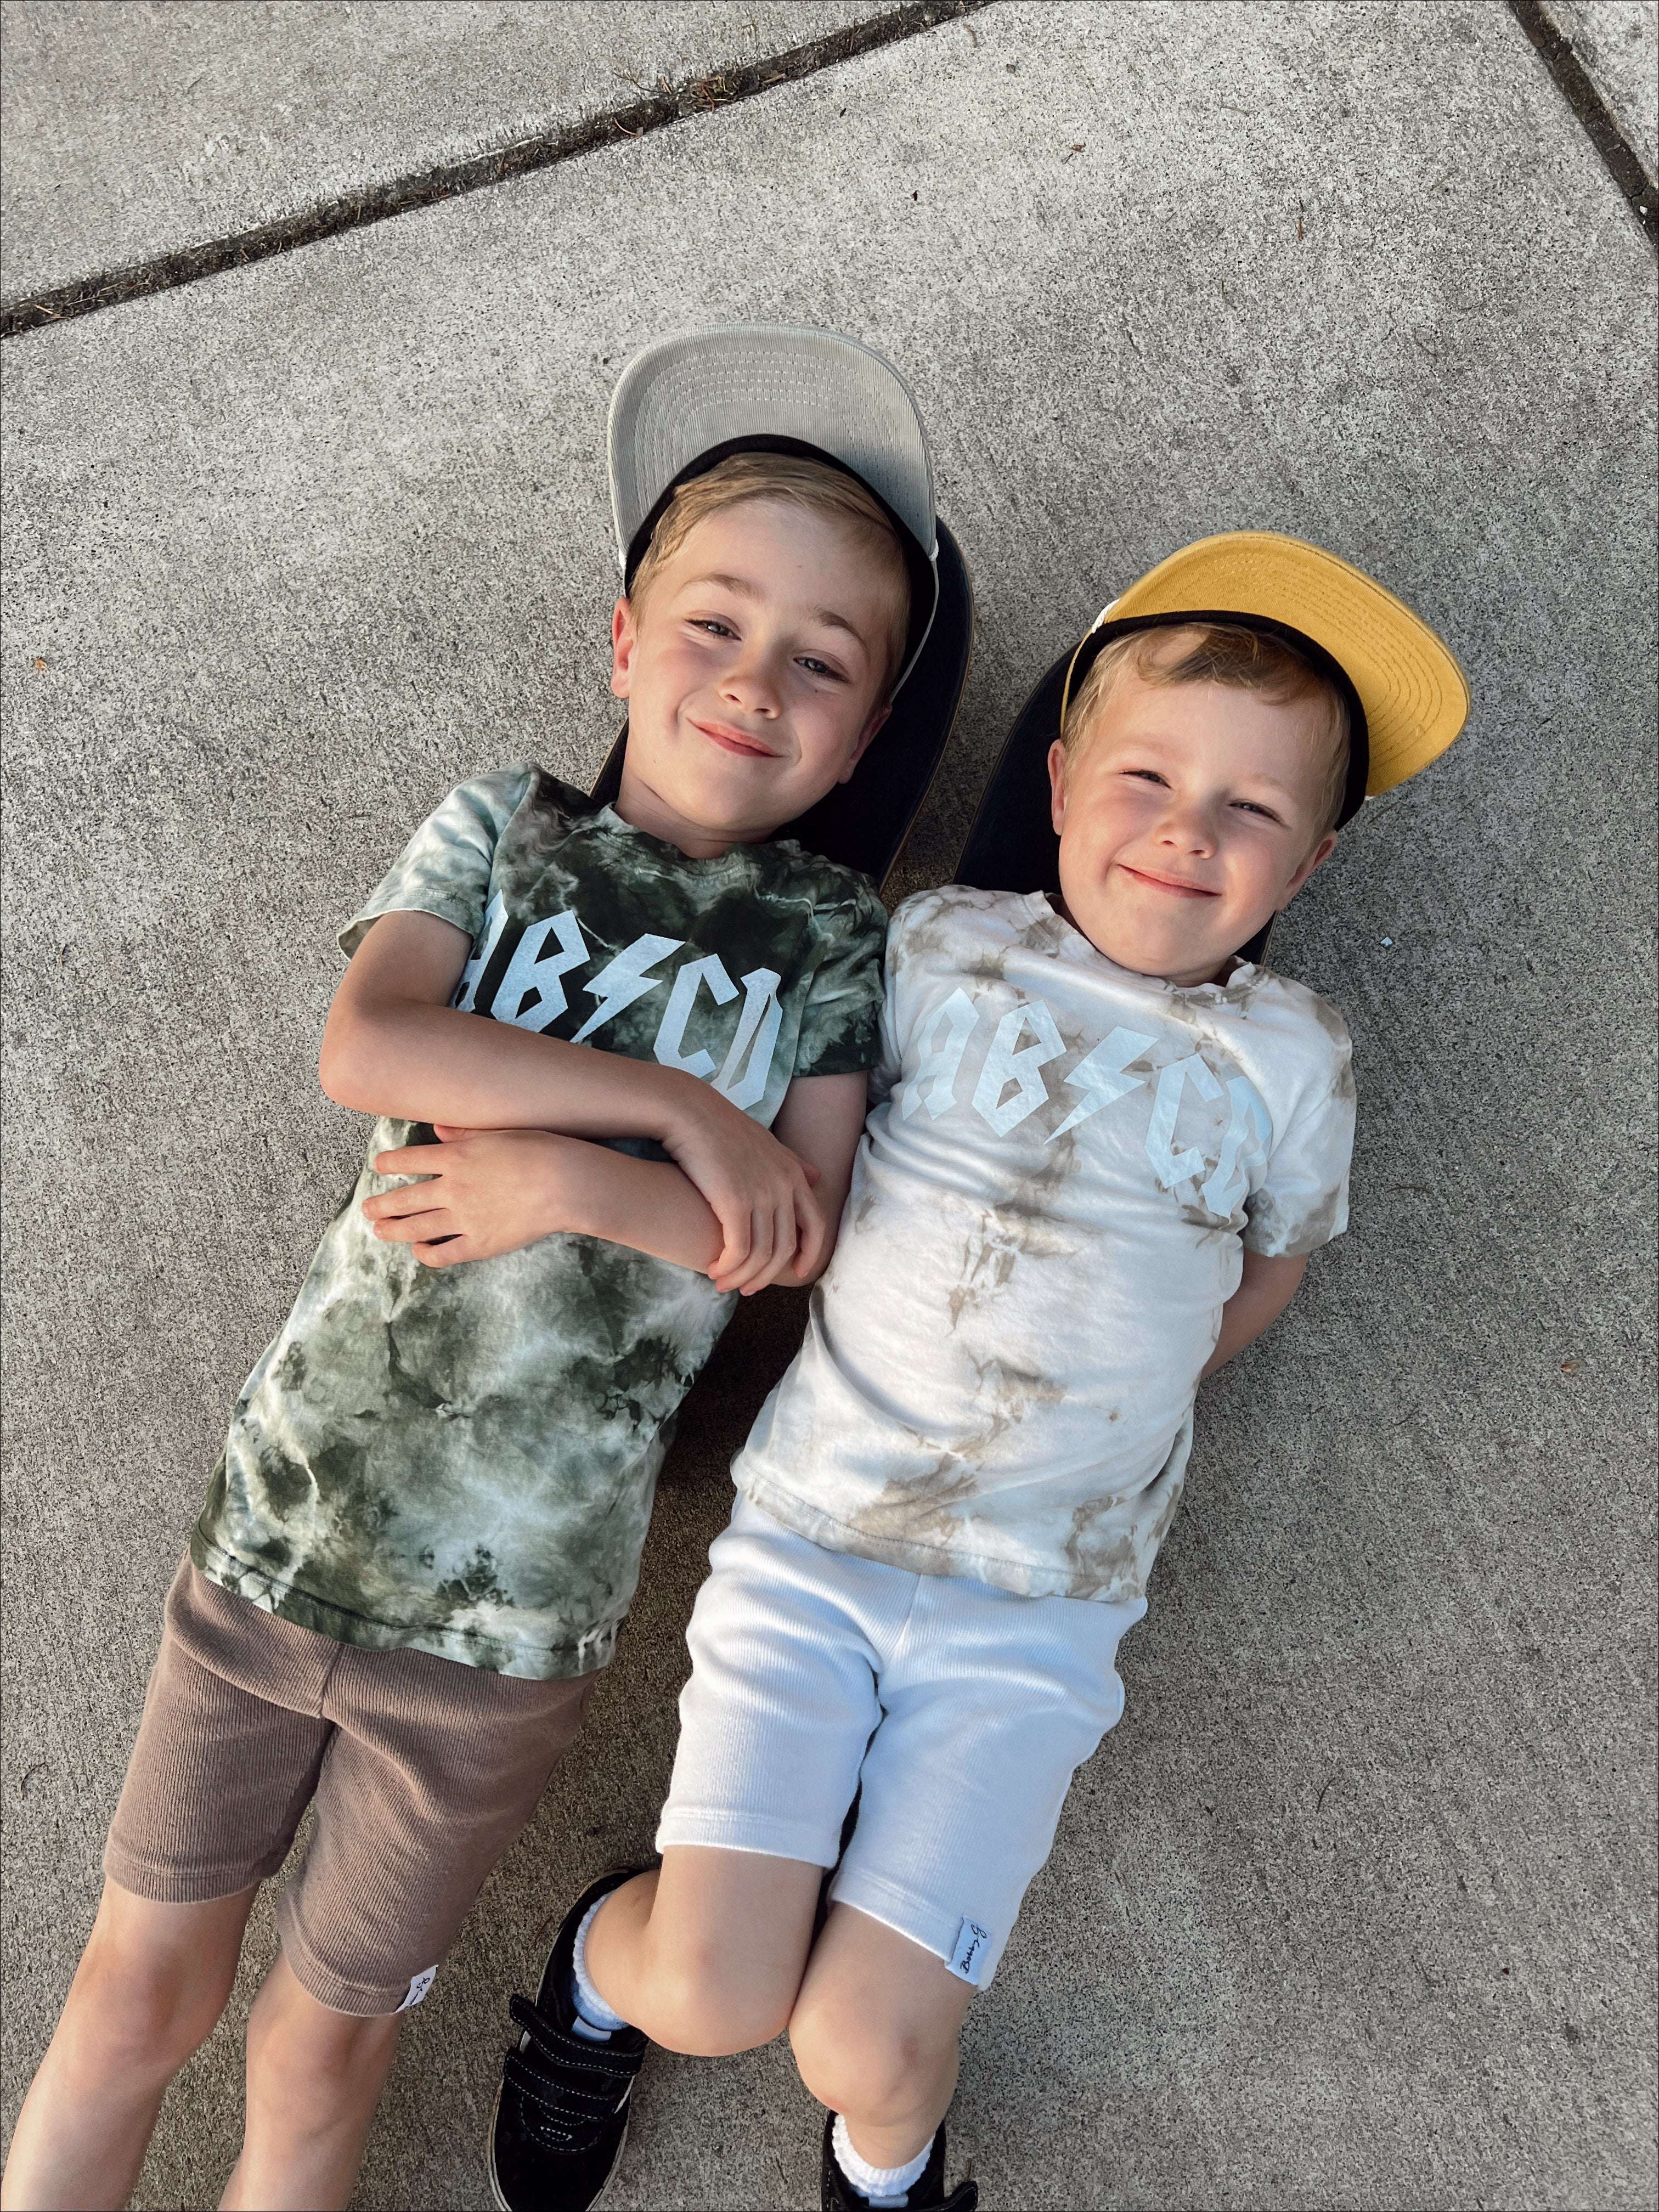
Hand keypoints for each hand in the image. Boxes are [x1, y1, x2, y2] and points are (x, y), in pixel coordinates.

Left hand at [363, 1126, 574, 1267]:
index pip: (409, 1160)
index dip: (389, 1163)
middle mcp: (452, 1189)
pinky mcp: (480, 1243)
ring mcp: (464, 1219)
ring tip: (379, 1230)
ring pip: (416, 1227)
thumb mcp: (498, 1132)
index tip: (378, 1166)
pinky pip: (444, 1253)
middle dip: (381, 1204)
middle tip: (367, 1209)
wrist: (564, 1183)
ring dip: (392, 1230)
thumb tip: (437, 1129)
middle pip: (405, 1199)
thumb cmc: (538, 1149)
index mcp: (455, 1157)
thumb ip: (464, 1132)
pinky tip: (418, 1250)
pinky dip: (426, 1253)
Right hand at [659, 1088, 827, 1295]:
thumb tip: (817, 1177)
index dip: (809, 1255)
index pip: (816, 1226)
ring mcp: (762, 1194)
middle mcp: (784, 1187)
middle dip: (767, 1276)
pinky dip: (728, 1267)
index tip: (794, 1273)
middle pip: (786, 1248)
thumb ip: (794, 1163)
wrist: (690, 1112)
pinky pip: (739, 1250)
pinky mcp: (735, 1202)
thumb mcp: (767, 1143)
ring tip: (723, 1284)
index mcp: (794, 1174)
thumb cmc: (723, 1127)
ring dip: (742, 1276)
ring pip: (762, 1255)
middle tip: (747, 1289)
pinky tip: (713, 1270)